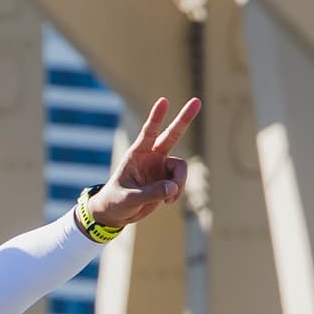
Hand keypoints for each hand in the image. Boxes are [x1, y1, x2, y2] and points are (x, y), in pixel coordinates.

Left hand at [77, 97, 200, 231]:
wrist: (117, 213)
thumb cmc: (116, 202)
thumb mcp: (129, 199)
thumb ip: (151, 193)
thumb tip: (173, 188)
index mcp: (136, 155)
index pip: (147, 132)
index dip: (156, 117)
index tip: (163, 100)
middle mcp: (151, 157)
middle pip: (172, 135)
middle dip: (184, 119)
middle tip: (197, 101)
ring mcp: (160, 167)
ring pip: (181, 168)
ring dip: (180, 183)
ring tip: (169, 198)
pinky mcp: (167, 179)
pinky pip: (180, 182)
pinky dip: (178, 192)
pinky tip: (167, 201)